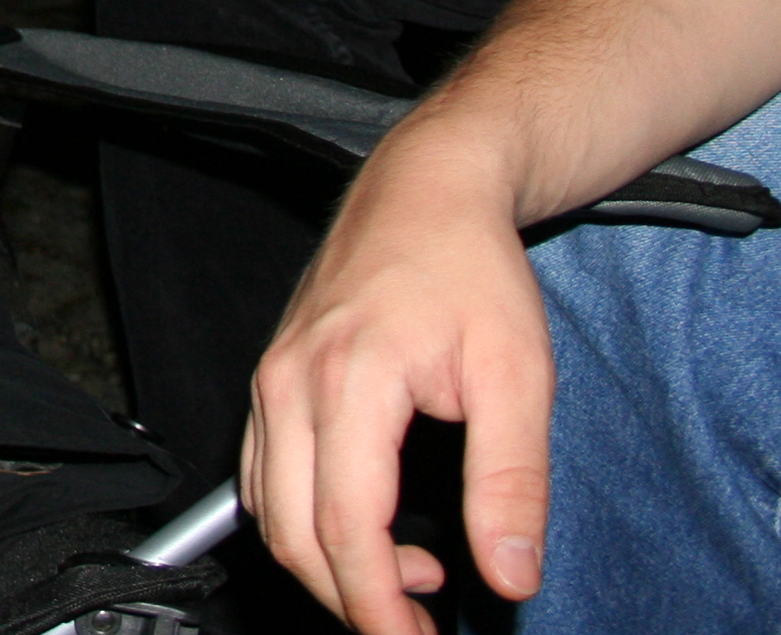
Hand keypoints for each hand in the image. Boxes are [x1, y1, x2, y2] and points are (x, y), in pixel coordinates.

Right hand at [245, 128, 554, 634]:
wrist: (424, 189)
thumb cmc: (469, 268)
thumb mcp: (518, 374)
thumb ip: (511, 481)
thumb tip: (510, 575)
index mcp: (348, 382)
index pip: (345, 529)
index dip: (378, 607)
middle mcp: (289, 384)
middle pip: (291, 533)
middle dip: (350, 600)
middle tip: (418, 625)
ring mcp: (271, 381)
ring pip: (267, 510)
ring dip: (327, 564)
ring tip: (411, 577)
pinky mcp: (271, 381)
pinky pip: (262, 475)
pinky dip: (306, 522)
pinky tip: (373, 526)